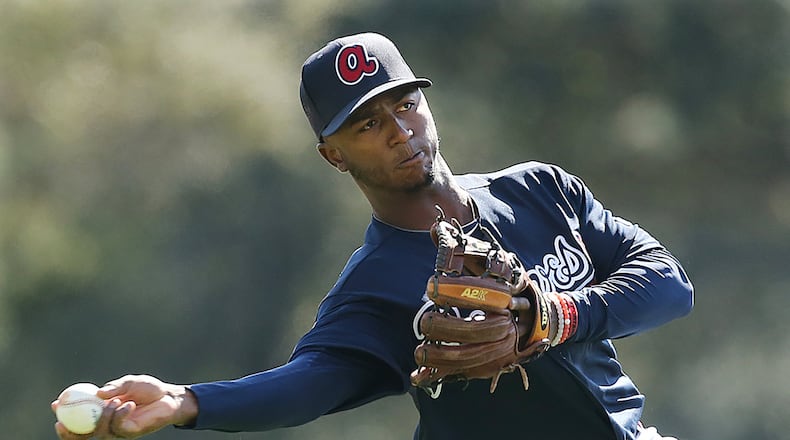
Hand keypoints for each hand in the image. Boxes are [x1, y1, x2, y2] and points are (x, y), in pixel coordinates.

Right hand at [52, 375, 197, 438]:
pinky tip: (129, 404)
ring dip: (102, 416)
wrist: (169, 397)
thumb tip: (97, 394)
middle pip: (82, 435)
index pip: (79, 417)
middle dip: (69, 432)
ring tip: (115, 401)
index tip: (56, 404)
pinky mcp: (130, 432)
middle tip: (62, 422)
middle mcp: (108, 423)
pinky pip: (118, 427)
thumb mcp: (128, 382)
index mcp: (102, 411)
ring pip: (99, 432)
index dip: (64, 413)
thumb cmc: (148, 389)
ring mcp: (118, 430)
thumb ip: (113, 388)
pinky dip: (120, 414)